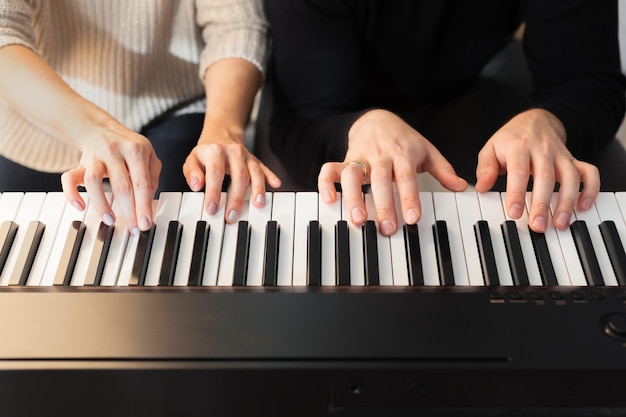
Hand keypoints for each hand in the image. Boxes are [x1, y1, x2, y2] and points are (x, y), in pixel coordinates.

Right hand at [61, 118, 160, 233]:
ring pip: (93, 181)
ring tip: (110, 219)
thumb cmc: (128, 146)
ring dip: (101, 204)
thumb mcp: (149, 154)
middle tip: (133, 229)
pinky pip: (69, 178)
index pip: (141, 182)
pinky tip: (79, 207)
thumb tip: (148, 201)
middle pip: (121, 185)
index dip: (144, 205)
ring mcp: (95, 156)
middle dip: (128, 211)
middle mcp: (115, 151)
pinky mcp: (79, 163)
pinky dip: (71, 193)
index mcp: (136, 150)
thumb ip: (152, 176)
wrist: (99, 128)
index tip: (145, 224)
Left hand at [183, 121, 280, 222]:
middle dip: (236, 198)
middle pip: (239, 175)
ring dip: (258, 189)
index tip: (212, 208)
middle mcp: (233, 152)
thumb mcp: (192, 160)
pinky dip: (271, 176)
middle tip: (232, 216)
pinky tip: (276, 184)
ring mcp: (247, 156)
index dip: (214, 191)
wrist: (221, 135)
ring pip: (255, 172)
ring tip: (258, 204)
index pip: (215, 172)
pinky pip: (265, 168)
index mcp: (215, 151)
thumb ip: (192, 172)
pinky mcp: (256, 160)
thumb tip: (196, 185)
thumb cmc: (206, 153)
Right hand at [318, 109, 466, 235]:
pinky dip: (326, 183)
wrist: (376, 119)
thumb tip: (460, 186)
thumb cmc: (403, 140)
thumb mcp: (426, 150)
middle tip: (387, 228)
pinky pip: (330, 169)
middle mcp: (380, 155)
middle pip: (380, 179)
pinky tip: (329, 200)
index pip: (407, 177)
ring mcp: (360, 156)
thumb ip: (443, 169)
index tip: (413, 217)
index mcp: (403, 153)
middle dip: (383, 204)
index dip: (409, 197)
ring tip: (358, 219)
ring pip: (352, 175)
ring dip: (353, 197)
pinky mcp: (344, 159)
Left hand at [475, 109, 599, 231]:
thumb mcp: (491, 149)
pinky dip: (591, 188)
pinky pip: (589, 172)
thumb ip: (486, 168)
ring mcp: (560, 155)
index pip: (518, 172)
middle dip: (542, 204)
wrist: (535, 120)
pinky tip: (585, 205)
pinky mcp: (573, 160)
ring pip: (570, 177)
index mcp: (519, 147)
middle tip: (537, 225)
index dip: (517, 193)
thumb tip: (481, 188)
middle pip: (545, 178)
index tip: (514, 212)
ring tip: (560, 223)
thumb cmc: (511, 139)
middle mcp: (542, 150)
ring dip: (567, 202)